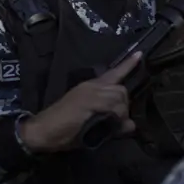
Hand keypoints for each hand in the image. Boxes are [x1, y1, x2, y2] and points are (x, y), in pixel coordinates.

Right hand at [19, 52, 140, 152]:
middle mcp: (92, 86)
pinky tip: (108, 125)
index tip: (140, 54)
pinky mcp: (89, 100)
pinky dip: (115, 117)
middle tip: (115, 122)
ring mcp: (91, 92)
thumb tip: (131, 125)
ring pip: (119, 97)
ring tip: (109, 125)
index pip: (113, 73)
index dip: (128, 65)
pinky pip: (113, 106)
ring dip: (120, 114)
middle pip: (121, 89)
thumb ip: (112, 122)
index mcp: (91, 87)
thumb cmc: (64, 127)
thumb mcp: (93, 123)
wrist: (43, 129)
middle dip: (123, 106)